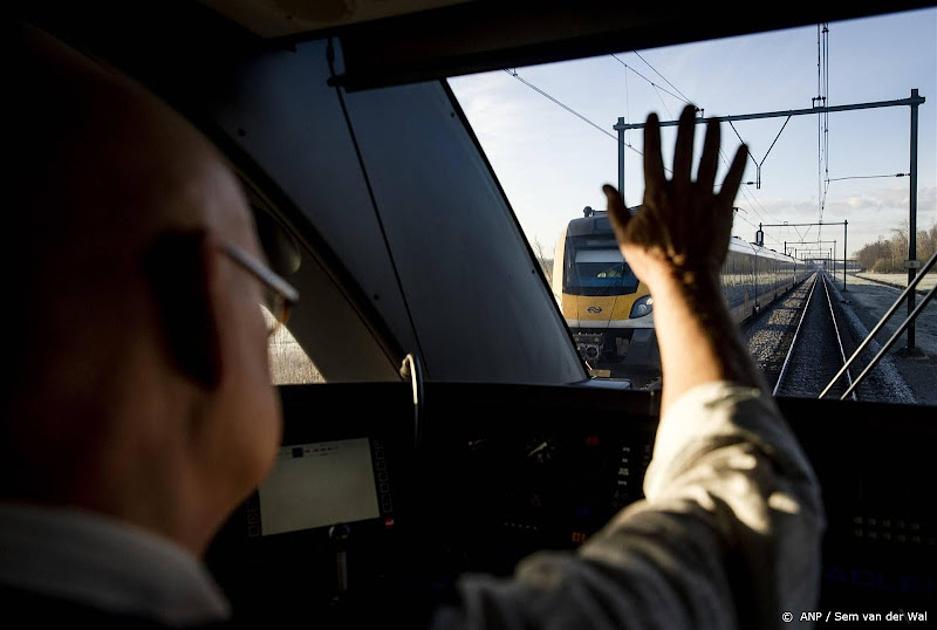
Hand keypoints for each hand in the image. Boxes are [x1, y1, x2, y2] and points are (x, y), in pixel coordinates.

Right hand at [604, 104, 747, 290]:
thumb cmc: (653, 263)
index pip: (652, 156)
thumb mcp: (625, 236)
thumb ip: (615, 208)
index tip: (652, 116)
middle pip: (683, 150)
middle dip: (685, 125)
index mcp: (655, 196)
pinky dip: (738, 163)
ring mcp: (702, 199)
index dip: (652, 133)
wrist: (684, 281)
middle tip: (689, 107)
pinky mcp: (722, 210)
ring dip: (713, 137)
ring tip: (715, 119)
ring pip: (709, 160)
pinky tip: (743, 147)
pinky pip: (732, 181)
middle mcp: (679, 191)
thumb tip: (605, 186)